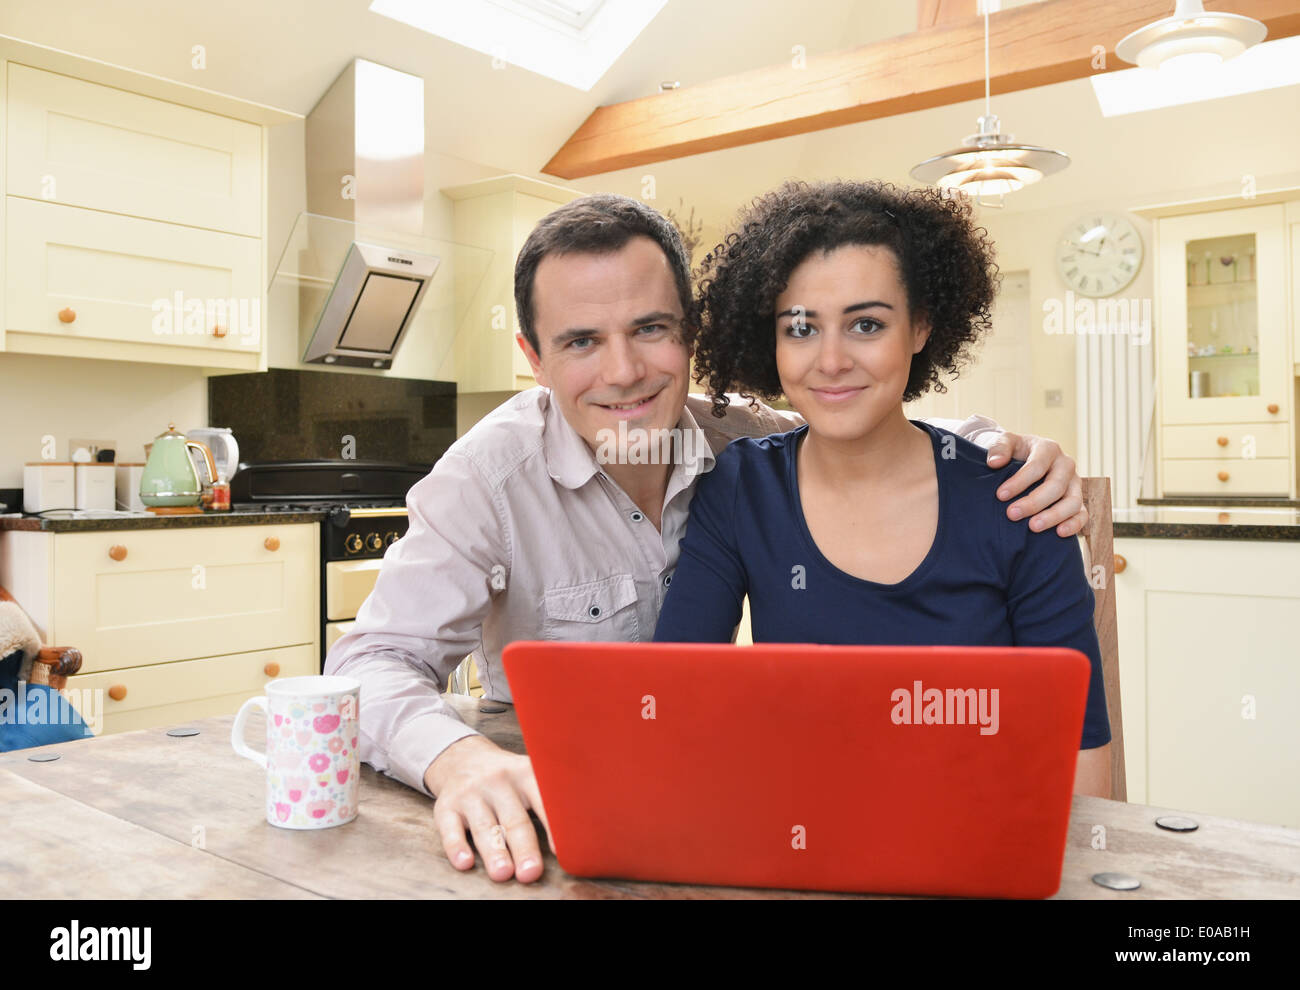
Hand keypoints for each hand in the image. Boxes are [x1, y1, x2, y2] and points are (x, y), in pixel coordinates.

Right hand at [424, 734, 551, 882]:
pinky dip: (457, 847)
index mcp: (525, 773)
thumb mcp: (529, 776)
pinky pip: (450, 828)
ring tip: (503, 873)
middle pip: (514, 819)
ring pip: (484, 826)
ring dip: (494, 851)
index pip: (542, 800)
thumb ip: (548, 801)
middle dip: (523, 847)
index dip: (553, 826)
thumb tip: (576, 837)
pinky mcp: (446, 806)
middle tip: (531, 872)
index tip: (562, 851)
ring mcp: (470, 793)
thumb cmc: (507, 779)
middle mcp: (497, 781)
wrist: (463, 758)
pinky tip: (465, 862)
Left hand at [984, 431, 1087, 537]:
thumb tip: (994, 462)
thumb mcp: (1004, 442)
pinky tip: (1059, 533)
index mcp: (1048, 449)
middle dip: (1034, 502)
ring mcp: (1074, 484)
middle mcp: (1065, 465)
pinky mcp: (1077, 501)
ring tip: (1033, 527)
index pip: (1037, 466)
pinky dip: (1074, 524)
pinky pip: (1082, 514)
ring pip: (1073, 502)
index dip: (1020, 481)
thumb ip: (998, 448)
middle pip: (1056, 485)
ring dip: (1054, 516)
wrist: (1022, 459)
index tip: (1000, 495)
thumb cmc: (1013, 452)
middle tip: (1012, 514)